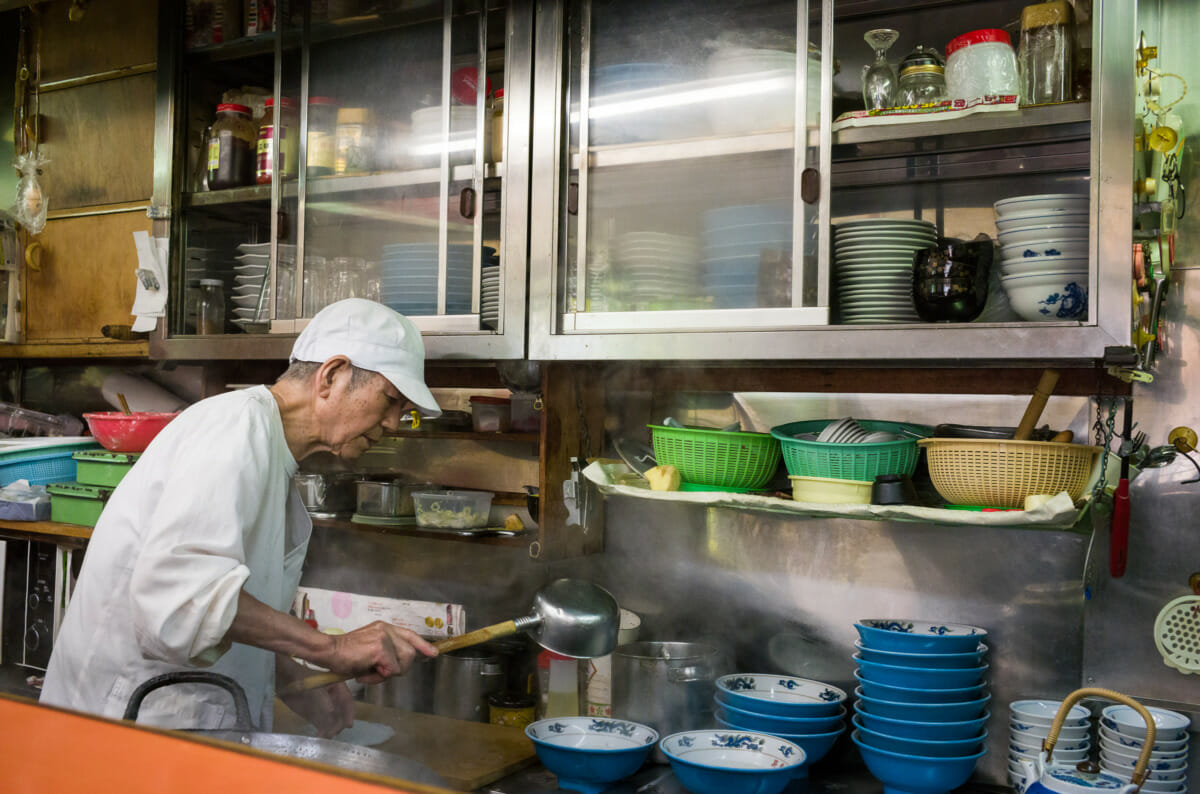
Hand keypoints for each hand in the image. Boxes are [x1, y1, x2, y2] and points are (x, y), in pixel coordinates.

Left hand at [282, 680, 354, 738]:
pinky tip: (318, 737)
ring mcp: (325, 707)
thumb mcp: (313, 688)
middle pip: (341, 713)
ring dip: (331, 729)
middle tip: (333, 732)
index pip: (347, 700)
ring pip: (332, 721)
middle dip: (338, 723)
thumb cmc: (301, 680)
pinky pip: (322, 725)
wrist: (284, 682)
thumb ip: (323, 700)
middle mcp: (334, 698)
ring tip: (325, 736)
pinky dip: (322, 731)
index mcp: (337, 686)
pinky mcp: (315, 716)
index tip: (349, 725)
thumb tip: (332, 712)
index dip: (349, 712)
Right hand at [319, 621, 438, 682]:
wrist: (328, 652)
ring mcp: (384, 637)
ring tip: (370, 672)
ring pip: (402, 664)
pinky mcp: (380, 648)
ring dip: (387, 674)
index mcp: (384, 628)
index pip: (409, 634)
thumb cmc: (345, 656)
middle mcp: (386, 629)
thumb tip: (398, 667)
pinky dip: (378, 677)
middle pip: (409, 654)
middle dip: (397, 669)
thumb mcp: (370, 651)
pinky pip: (391, 670)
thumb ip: (386, 653)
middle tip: (377, 671)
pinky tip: (364, 673)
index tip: (433, 653)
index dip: (422, 645)